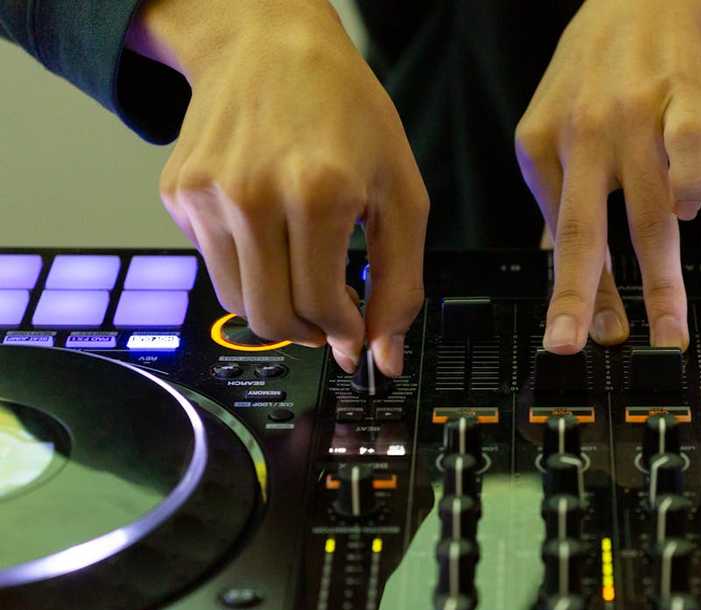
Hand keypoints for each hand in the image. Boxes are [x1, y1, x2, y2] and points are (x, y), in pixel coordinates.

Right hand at [127, 0, 427, 374]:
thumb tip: (384, 354)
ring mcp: (206, 196)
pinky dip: (248, 268)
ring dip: (277, 307)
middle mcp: (252, 196)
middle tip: (331, 319)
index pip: (319, 308)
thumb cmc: (345, 112)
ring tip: (306, 276)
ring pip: (237, 301)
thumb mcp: (401, 193)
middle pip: (271, 317)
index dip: (342, 333)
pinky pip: (213, 265)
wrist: (270, 44)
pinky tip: (272, 234)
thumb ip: (399, 282)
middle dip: (309, 334)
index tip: (354, 336)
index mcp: (317, 193)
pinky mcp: (177, 194)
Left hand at [516, 0, 700, 352]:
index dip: (572, 295)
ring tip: (668, 329)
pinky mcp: (683, 96)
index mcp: (541, 147)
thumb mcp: (554, 130)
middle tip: (577, 345)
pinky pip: (688, 146)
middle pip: (585, 230)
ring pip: (646, 210)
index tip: (575, 340)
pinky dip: (691, 182)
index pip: (561, 238)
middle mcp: (582, 134)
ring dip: (660, 279)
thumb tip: (555, 267)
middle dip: (582, 296)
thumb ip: (561, 200)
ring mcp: (633, 115)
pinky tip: (691, 213)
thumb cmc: (596, 74)